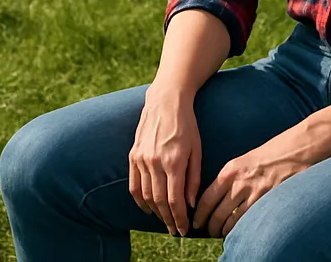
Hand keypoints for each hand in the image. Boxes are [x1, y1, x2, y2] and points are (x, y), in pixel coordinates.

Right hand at [128, 84, 201, 236]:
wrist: (166, 100)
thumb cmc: (186, 124)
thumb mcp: (197, 150)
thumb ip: (193, 178)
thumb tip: (190, 204)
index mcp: (174, 161)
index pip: (174, 200)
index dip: (179, 218)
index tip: (183, 229)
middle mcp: (155, 161)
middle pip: (159, 201)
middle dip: (168, 219)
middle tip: (174, 230)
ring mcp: (141, 158)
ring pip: (146, 195)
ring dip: (155, 212)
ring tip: (164, 219)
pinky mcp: (133, 154)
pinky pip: (134, 184)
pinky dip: (140, 200)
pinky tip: (148, 207)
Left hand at [193, 126, 316, 237]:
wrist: (294, 151)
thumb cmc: (270, 155)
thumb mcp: (244, 162)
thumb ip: (231, 178)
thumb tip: (217, 197)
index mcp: (229, 171)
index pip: (207, 198)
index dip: (200, 214)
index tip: (196, 222)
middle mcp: (238, 183)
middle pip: (216, 213)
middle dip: (210, 226)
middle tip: (208, 231)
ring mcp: (253, 194)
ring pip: (230, 221)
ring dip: (223, 231)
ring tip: (220, 235)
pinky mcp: (266, 202)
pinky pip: (247, 222)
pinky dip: (240, 231)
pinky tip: (238, 234)